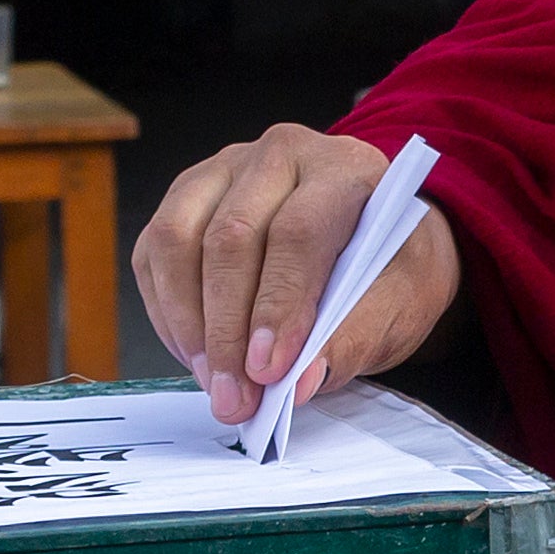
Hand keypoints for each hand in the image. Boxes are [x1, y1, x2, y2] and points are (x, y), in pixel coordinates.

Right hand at [132, 125, 460, 424]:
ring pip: (178, 239)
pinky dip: (168, 312)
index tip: (269, 372)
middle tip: (234, 398)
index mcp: (346, 169)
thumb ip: (353, 341)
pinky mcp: (188, 196)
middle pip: (230, 237)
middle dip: (226, 331)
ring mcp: (226, 169)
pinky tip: (196, 355)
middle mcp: (281, 155)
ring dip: (188, 324)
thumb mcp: (399, 308)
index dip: (278, 305)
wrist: (374, 247)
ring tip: (213, 383)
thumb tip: (298, 383)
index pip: (298, 231)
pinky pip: (155, 253)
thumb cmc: (389, 273)